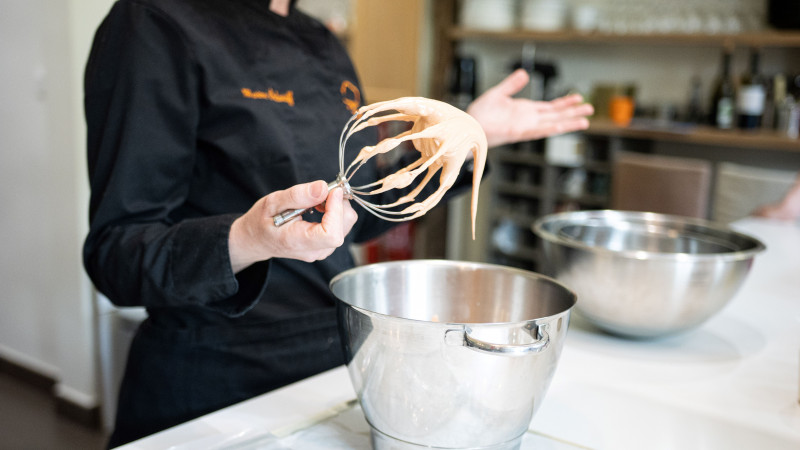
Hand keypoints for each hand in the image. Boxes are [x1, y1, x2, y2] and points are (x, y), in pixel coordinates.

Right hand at [228, 180, 357, 272]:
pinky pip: (342, 227)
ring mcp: (322, 250)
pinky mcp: (326, 246)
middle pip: (342, 228)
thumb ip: (297, 196)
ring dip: (338, 207)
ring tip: (317, 200)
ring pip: (346, 226)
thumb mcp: (272, 203)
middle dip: (339, 204)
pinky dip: (336, 212)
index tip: (331, 191)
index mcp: (299, 242)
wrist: (257, 239)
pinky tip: (320, 207)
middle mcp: (314, 251)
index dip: (336, 210)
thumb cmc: (262, 221)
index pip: (331, 234)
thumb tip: (323, 187)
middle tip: (322, 191)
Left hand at [467, 68, 594, 147]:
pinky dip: (550, 129)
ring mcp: (525, 127)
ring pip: (551, 125)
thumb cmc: (480, 114)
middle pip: (556, 116)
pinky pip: (537, 130)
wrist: (469, 126)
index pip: (550, 107)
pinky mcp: (518, 132)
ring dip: (567, 123)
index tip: (578, 99)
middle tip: (590, 109)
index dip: (564, 103)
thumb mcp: (498, 94)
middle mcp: (528, 120)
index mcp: (525, 111)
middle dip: (573, 113)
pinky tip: (562, 127)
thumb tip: (524, 74)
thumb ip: (512, 84)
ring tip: (585, 121)